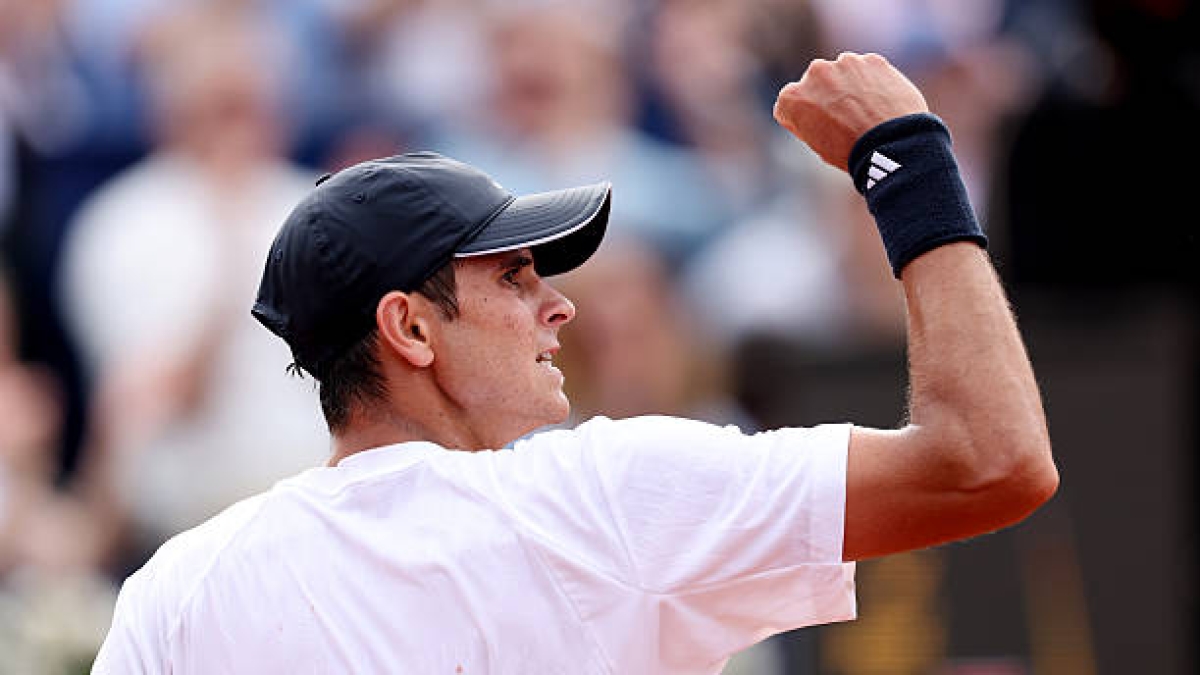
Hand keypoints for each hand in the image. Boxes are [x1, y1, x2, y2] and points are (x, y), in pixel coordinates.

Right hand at [773, 53, 928, 170]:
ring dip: (852, 86)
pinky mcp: (873, 60)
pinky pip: (870, 70)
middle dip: (829, 95)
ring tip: (868, 112)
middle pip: (819, 83)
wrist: (891, 144)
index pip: (793, 106)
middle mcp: (814, 73)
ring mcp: (845, 63)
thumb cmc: (851, 152)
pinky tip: (883, 103)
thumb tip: (823, 112)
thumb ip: (813, 120)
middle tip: (847, 120)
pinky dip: (875, 82)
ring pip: (845, 73)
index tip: (822, 131)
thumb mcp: (819, 144)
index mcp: (791, 98)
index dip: (807, 120)